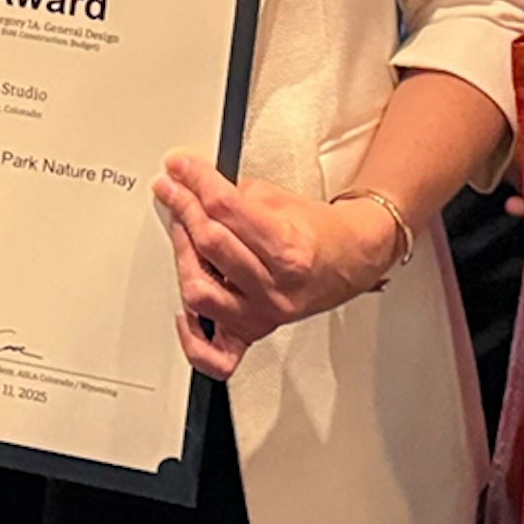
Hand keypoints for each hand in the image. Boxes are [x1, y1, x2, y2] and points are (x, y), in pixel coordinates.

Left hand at [150, 153, 392, 378]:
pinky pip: (216, 356)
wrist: (350, 260)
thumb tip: (193, 184)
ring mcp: (263, 314)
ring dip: (182, 256)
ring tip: (182, 233)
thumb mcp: (279, 199)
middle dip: (184, 207)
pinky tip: (184, 309)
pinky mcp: (255, 333)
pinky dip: (192, 338)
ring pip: (200, 292)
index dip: (194, 181)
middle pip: (210, 244)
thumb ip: (234, 194)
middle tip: (174, 189)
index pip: (225, 208)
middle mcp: (275, 288)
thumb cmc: (319, 233)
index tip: (178, 167)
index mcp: (288, 248)